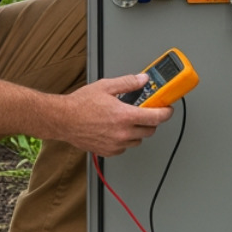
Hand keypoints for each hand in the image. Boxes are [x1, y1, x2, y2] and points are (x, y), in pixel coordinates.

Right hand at [55, 73, 173, 156]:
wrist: (63, 119)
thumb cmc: (80, 104)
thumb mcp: (106, 87)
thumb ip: (128, 83)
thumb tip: (142, 79)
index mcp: (125, 116)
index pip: (156, 117)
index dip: (166, 112)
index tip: (168, 109)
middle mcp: (123, 132)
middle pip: (150, 130)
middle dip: (151, 121)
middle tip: (144, 112)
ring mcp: (116, 144)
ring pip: (138, 140)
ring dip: (137, 131)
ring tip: (126, 121)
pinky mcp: (108, 151)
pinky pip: (124, 147)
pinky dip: (124, 140)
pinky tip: (116, 130)